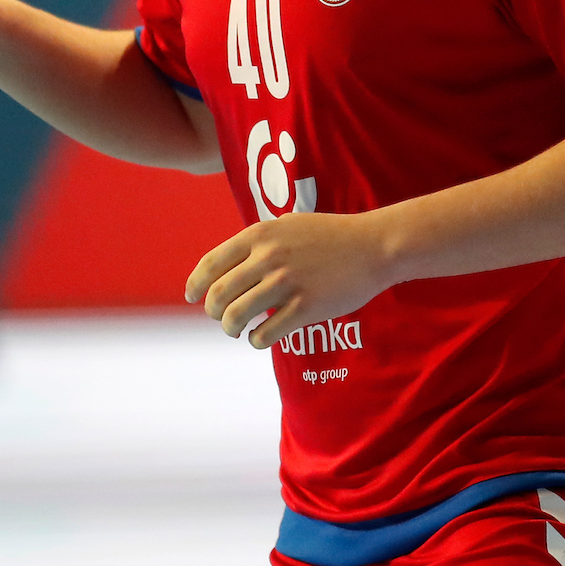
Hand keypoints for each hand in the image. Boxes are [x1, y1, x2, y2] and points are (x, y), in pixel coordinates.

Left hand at [186, 212, 398, 349]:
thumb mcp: (288, 225)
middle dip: (213, 312)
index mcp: (260, 235)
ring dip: (231, 328)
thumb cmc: (330, 236)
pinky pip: (266, 333)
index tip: (191, 297)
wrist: (373, 246)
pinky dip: (256, 340)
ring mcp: (287, 282)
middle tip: (221, 318)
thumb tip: (231, 263)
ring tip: (238, 330)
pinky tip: (261, 338)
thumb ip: (259, 241)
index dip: (195, 284)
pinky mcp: (306, 307)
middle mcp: (268, 257)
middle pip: (218, 294)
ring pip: (237, 316)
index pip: (212, 263)